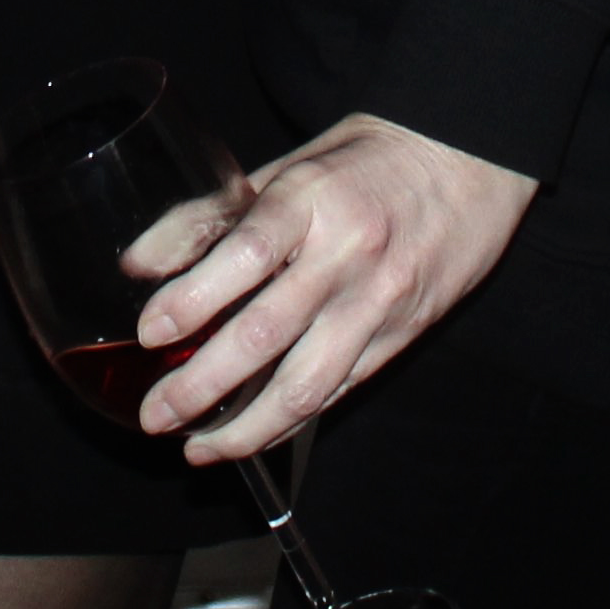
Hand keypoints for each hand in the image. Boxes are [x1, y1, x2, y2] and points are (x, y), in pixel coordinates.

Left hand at [126, 116, 534, 462]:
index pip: (244, 256)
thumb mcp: (286, 169)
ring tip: (198, 448)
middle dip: (200, 386)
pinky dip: (289, 423)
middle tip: (155, 415)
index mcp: (310, 199)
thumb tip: (139, 263)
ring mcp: (377, 302)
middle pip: (265, 334)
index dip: (192, 300)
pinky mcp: (400, 336)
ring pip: (305, 384)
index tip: (149, 332)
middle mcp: (345, 255)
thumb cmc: (366, 160)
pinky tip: (253, 438)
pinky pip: (338, 392)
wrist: (470, 163)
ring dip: (244, 428)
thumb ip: (213, 217)